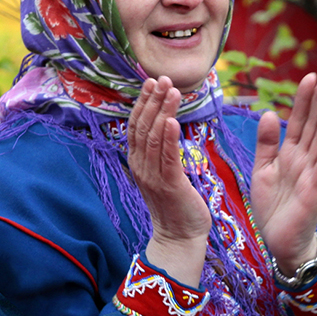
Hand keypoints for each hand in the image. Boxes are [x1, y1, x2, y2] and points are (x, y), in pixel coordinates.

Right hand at [127, 76, 210, 285]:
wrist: (179, 237)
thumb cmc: (177, 204)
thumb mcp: (165, 173)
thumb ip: (162, 152)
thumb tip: (166, 126)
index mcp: (139, 162)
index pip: (137, 126)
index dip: (143, 102)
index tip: (151, 81)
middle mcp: (141, 166)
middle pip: (143, 126)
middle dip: (152, 100)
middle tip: (161, 78)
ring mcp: (153, 176)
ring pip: (154, 137)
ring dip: (162, 111)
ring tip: (171, 90)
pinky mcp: (169, 185)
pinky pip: (167, 157)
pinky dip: (169, 137)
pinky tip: (173, 120)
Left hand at [251, 73, 316, 275]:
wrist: (280, 243)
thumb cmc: (273, 208)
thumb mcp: (262, 169)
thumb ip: (266, 143)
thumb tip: (270, 112)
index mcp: (289, 153)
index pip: (298, 120)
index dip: (303, 99)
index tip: (309, 76)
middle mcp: (304, 159)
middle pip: (313, 124)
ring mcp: (311, 174)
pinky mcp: (314, 191)